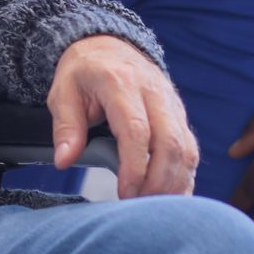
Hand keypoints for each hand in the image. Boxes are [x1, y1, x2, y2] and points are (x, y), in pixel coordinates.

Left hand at [46, 35, 197, 196]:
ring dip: (174, 182)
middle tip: (138, 207)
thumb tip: (64, 161)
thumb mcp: (63, 92)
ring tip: (153, 208)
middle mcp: (153, 92)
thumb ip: (65, 127)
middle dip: (158, 181)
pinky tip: (172, 197)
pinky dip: (185, 176)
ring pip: (186, 147)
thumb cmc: (84, 72)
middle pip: (170, 142)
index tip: (124, 193)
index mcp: (121, 83)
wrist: (108, 46)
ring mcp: (171, 103)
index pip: (137, 129)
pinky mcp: (179, 114)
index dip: (135, 166)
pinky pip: (190, 148)